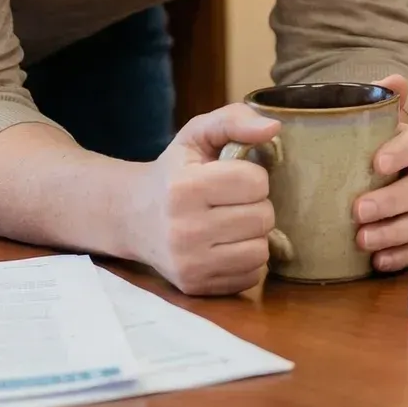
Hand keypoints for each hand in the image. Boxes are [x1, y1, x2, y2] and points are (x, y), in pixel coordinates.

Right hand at [128, 103, 281, 295]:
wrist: (133, 216)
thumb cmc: (174, 171)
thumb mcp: (197, 134)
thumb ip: (234, 120)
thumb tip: (274, 129)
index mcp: (185, 187)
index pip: (256, 182)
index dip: (253, 175)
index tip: (233, 176)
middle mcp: (184, 230)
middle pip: (263, 217)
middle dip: (256, 204)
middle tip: (233, 201)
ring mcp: (188, 264)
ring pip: (261, 251)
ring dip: (254, 234)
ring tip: (232, 222)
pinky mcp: (195, 286)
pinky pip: (251, 276)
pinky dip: (246, 260)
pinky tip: (227, 244)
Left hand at [354, 74, 407, 273]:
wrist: (352, 168)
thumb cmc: (354, 143)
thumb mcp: (356, 118)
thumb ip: (371, 97)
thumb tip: (394, 79)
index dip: (400, 153)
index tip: (377, 163)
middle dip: (392, 201)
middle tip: (358, 211)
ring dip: (393, 233)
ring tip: (361, 241)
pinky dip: (398, 257)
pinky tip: (376, 262)